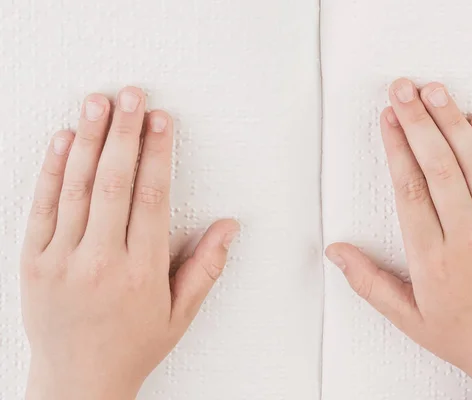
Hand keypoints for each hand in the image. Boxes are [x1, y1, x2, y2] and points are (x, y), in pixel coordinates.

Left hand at [21, 87, 238, 399]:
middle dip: (125, 133)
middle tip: (132, 96)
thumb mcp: (180, 313)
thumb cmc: (132, 346)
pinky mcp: (32, 263)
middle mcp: (99, 262)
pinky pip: (41, 208)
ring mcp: (60, 261)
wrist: (76, 382)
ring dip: (90, 141)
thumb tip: (229, 227)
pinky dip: (52, 170)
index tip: (162, 122)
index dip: (158, 154)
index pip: (151, 199)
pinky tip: (64, 140)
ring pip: (76, 188)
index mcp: (139, 273)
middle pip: (114, 184)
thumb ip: (206, 267)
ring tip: (99, 103)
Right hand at [326, 79, 471, 398]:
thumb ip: (368, 282)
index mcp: (433, 261)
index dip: (396, 147)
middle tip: (403, 89)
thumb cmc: (465, 337)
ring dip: (453, 123)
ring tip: (435, 92)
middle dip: (417, 121)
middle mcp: (470, 240)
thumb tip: (335, 251)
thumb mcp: (407, 317)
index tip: (387, 118)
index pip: (409, 190)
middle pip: (439, 166)